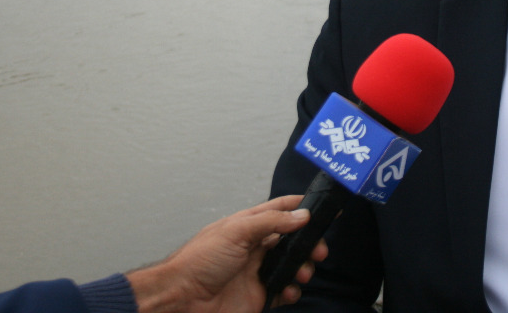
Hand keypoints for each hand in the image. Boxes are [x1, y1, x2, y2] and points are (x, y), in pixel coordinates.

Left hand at [126, 196, 328, 312]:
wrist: (183, 299)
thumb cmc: (199, 261)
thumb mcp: (236, 232)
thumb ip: (271, 222)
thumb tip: (301, 215)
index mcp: (248, 226)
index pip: (280, 210)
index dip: (301, 207)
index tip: (324, 208)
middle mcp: (255, 247)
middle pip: (292, 239)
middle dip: (309, 243)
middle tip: (319, 250)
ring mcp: (258, 272)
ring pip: (292, 265)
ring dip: (304, 267)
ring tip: (304, 272)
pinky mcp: (259, 295)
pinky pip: (284, 291)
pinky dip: (293, 291)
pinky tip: (290, 291)